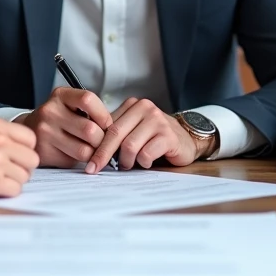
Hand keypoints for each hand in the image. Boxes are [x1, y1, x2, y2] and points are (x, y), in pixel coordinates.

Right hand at [0, 115, 38, 201]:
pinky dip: (6, 192)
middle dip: (22, 167)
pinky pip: (14, 190)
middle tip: (9, 172)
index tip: (16, 156)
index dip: (24, 149)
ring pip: (24, 176)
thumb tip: (8, 139)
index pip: (29, 138)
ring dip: (13, 180)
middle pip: (31, 158)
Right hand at [17, 87, 112, 167]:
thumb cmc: (58, 119)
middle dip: (101, 140)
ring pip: (84, 150)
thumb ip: (89, 112)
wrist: (29, 131)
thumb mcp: (70, 105)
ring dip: (92, 153)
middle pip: (90, 130)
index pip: (88, 99)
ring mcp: (45, 132)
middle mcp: (50, 111)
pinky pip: (72, 162)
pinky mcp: (44, 152)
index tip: (107, 124)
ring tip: (88, 148)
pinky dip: (78, 161)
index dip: (103, 114)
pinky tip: (73, 154)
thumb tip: (115, 131)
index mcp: (60, 95)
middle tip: (100, 141)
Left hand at [87, 98, 207, 172]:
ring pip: (129, 145)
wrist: (186, 140)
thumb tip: (91, 151)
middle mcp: (144, 108)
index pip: (107, 125)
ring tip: (131, 164)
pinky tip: (147, 161)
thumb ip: (116, 135)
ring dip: (127, 161)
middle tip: (95, 169)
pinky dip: (143, 162)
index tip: (88, 162)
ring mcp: (157, 120)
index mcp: (132, 105)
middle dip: (103, 155)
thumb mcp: (133, 131)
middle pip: (115, 134)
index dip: (96, 145)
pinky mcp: (168, 135)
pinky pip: (146, 153)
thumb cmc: (155, 138)